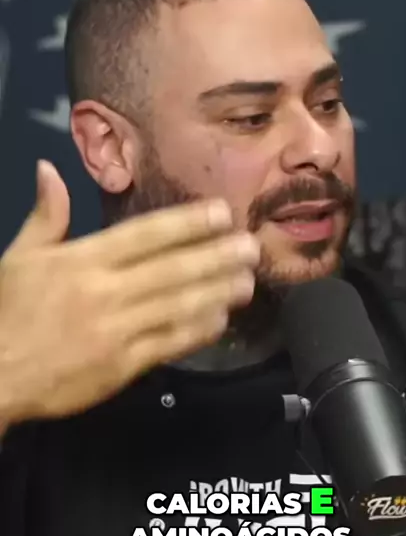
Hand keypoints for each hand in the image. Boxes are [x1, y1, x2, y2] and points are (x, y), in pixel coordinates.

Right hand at [0, 161, 259, 429]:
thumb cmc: (8, 312)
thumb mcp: (18, 257)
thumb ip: (45, 215)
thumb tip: (49, 168)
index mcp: (82, 260)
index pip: (145, 235)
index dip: (187, 223)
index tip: (221, 213)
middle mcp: (105, 291)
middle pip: (172, 269)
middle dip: (216, 256)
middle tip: (252, 246)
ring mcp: (116, 330)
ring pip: (178, 306)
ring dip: (217, 292)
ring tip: (248, 281)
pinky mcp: (122, 366)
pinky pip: (168, 344)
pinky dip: (197, 331)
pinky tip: (221, 319)